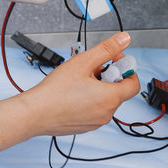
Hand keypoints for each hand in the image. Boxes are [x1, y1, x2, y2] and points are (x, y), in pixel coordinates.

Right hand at [18, 33, 139, 137]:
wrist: (34, 114)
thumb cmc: (55, 91)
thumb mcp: (83, 62)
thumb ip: (107, 49)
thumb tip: (124, 40)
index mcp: (110, 98)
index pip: (133, 84)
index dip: (126, 69)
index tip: (115, 62)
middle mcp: (106, 113)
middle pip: (118, 91)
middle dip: (108, 77)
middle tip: (91, 69)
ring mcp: (96, 122)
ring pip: (106, 101)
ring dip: (99, 89)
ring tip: (80, 81)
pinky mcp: (85, 127)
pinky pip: (95, 111)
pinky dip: (90, 101)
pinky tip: (74, 93)